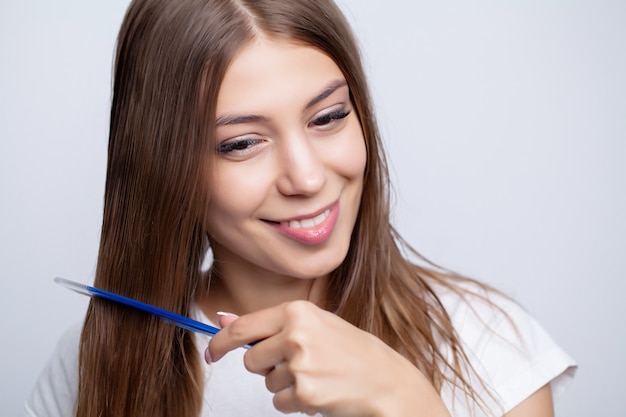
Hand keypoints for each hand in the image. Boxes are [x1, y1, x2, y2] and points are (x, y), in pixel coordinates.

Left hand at [207, 300, 450, 416]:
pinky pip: (279, 402)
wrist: (387, 381)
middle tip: (295, 364)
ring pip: (266, 382)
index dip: (220, 342)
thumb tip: (223, 320)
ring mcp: (300, 366)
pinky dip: (295, 401)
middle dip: (264, 366)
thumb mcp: (315, 325)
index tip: (211, 352)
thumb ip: (270, 324)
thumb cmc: (352, 351)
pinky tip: (320, 391)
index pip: (243, 327)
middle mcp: (296, 335)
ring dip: (285, 384)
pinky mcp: (305, 395)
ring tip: (317, 375)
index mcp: (298, 312)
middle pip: (250, 359)